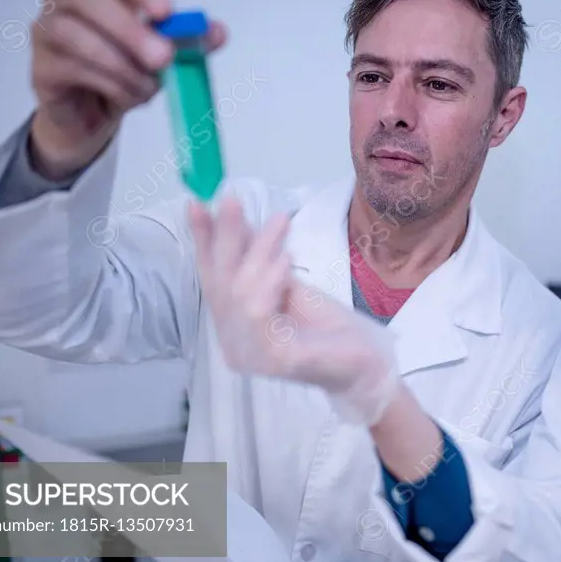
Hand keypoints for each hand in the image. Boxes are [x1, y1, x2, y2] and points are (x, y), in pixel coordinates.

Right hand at [29, 0, 226, 177]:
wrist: (92, 115)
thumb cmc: (125, 73)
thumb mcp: (165, 58)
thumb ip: (190, 42)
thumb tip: (218, 32)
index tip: (166, 11)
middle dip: (130, 29)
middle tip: (163, 58)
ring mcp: (47, 30)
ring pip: (77, 35)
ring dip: (121, 64)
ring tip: (148, 88)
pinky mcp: (41, 66)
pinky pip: (72, 68)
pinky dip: (108, 84)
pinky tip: (128, 96)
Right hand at [188, 197, 400, 424]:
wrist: (364, 361)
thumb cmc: (326, 325)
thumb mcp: (286, 283)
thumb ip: (259, 260)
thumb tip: (237, 218)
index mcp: (232, 327)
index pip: (211, 279)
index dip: (202, 243)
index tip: (196, 204)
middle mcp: (233, 343)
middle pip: (221, 283)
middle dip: (226, 238)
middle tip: (233, 200)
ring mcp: (250, 355)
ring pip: (240, 293)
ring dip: (258, 250)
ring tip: (280, 222)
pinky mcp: (273, 359)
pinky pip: (260, 313)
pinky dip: (270, 281)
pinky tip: (285, 259)